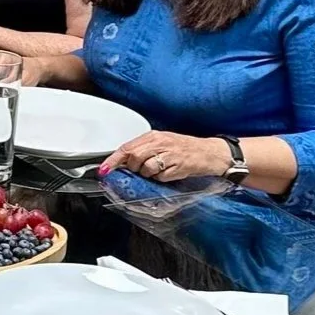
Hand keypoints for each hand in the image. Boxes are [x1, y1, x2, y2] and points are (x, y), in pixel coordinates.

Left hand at [100, 131, 232, 183]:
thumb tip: (123, 162)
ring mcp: (169, 154)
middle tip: (143, 170)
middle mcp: (160, 143)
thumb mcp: (163, 143)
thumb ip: (143, 150)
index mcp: (153, 136)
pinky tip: (170, 172)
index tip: (104, 170)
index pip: (126, 147)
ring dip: (149, 174)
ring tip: (161, 169)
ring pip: (146, 168)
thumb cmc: (185, 148)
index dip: (113, 160)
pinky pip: (160, 177)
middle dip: (134, 168)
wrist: (210, 153)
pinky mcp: (177, 166)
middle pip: (133, 158)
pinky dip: (162, 178)